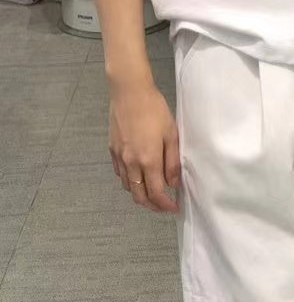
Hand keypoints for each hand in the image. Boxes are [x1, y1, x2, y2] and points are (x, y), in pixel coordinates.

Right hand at [109, 81, 180, 213]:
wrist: (129, 92)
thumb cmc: (154, 110)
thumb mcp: (171, 134)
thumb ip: (172, 162)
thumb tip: (174, 183)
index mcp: (148, 160)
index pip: (156, 193)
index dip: (165, 205)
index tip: (173, 208)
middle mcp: (131, 163)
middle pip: (139, 196)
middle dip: (152, 205)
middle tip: (163, 206)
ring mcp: (119, 157)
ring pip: (128, 186)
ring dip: (140, 194)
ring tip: (153, 191)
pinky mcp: (112, 149)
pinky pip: (120, 173)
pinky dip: (130, 180)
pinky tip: (138, 174)